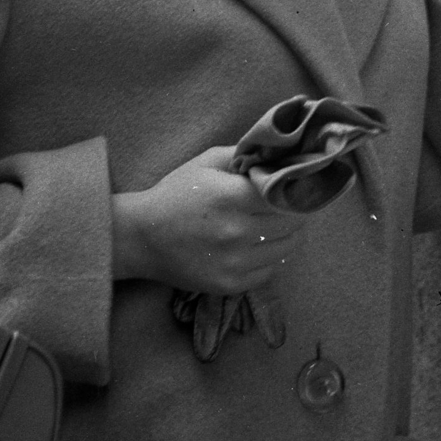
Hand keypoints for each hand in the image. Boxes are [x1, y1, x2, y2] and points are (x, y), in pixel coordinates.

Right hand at [112, 143, 304, 292]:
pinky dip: (272, 257)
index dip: (296, 188)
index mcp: (231, 197)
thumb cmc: (177, 194)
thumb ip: (247, 155)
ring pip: (288, 248)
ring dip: (289, 234)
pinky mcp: (231, 285)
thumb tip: (283, 155)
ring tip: (277, 223)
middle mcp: (236, 232)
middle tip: (292, 203)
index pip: (288, 194)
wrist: (142, 238)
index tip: (298, 185)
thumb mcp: (207, 162)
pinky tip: (259, 245)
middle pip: (293, 222)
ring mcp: (235, 263)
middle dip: (296, 210)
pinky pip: (271, 270)